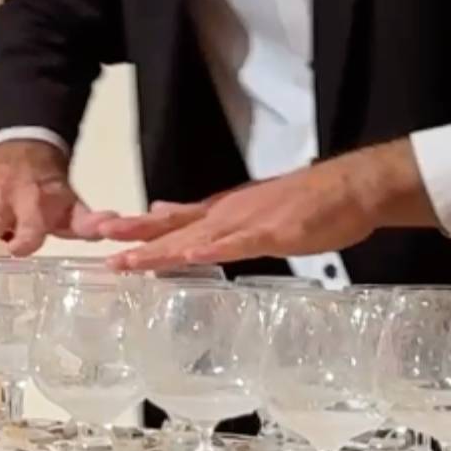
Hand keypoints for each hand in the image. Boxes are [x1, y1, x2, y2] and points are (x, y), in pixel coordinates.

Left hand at [92, 141, 430, 271]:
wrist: (349, 188)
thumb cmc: (306, 206)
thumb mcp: (250, 211)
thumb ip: (212, 218)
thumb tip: (170, 215)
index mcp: (221, 212)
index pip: (170, 223)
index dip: (136, 232)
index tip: (102, 239)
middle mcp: (226, 214)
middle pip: (173, 231)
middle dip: (136, 242)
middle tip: (100, 253)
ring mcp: (248, 222)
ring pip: (197, 238)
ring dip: (162, 251)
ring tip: (130, 261)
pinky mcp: (274, 232)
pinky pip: (239, 244)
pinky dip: (213, 250)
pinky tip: (191, 256)